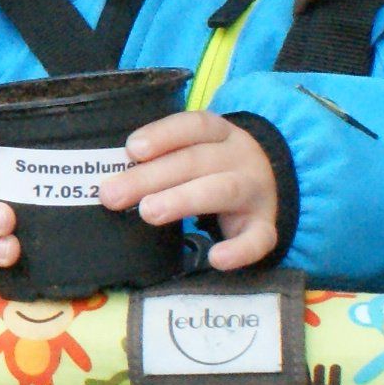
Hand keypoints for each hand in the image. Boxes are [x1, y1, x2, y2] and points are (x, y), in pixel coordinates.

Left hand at [101, 111, 279, 270]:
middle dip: (151, 177)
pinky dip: (239, 250)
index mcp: (221, 134)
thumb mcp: (195, 153)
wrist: (272, 181)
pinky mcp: (265, 226)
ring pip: (223, 191)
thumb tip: (111, 181)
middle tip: (113, 195)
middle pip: (196, 161)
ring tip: (148, 213)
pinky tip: (216, 258)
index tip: (132, 149)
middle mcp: (241, 157)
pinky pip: (259, 238)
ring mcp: (256, 191)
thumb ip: (161, 161)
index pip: (194, 126)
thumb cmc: (214, 167)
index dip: (164, 134)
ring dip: (183, 200)